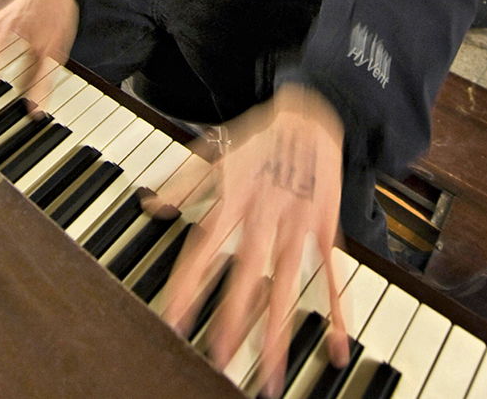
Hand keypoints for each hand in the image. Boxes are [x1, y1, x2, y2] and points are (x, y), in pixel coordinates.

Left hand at [158, 85, 349, 397]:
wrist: (307, 117)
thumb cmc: (256, 138)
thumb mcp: (210, 152)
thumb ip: (180, 183)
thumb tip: (149, 206)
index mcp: (232, 199)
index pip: (203, 248)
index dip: (187, 283)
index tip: (173, 317)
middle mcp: (263, 215)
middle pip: (245, 274)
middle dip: (232, 318)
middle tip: (219, 358)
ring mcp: (296, 224)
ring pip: (286, 284)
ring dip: (278, 328)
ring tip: (271, 369)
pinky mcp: (325, 229)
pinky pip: (331, 276)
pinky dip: (337, 312)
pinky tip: (336, 347)